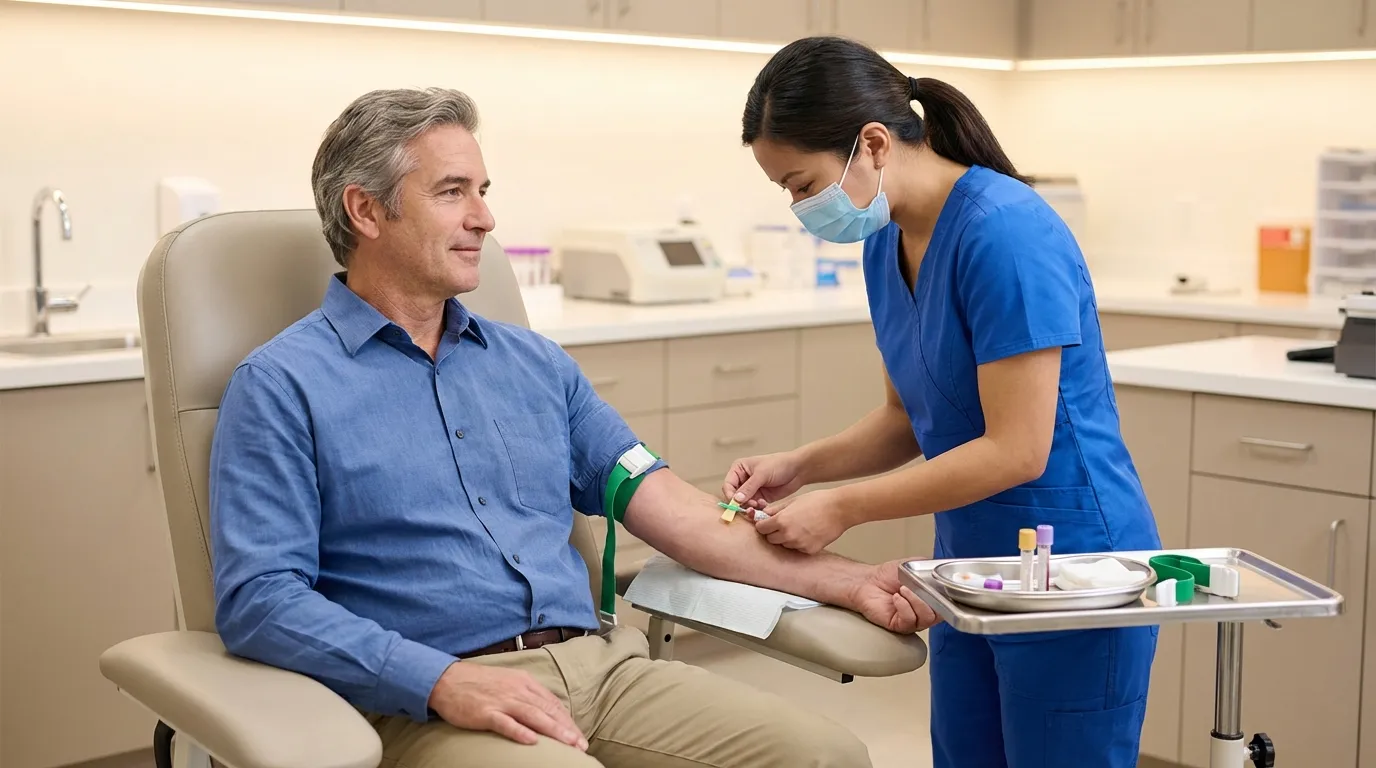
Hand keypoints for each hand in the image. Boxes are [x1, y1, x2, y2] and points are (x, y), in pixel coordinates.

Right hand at [428, 662, 587, 749]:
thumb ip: (527, 695)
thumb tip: (546, 710)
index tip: (579, 735)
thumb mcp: (508, 682)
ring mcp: (501, 700)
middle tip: (582, 745)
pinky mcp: (485, 712)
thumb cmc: (478, 683)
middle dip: (567, 729)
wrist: (447, 679)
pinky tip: (532, 741)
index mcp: (524, 682)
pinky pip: (505, 723)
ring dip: (553, 731)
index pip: (552, 703)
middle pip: (547, 710)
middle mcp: (517, 690)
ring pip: (533, 716)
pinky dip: (519, 731)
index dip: (567, 720)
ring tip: (568, 744)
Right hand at [722, 450, 806, 508]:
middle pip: (734, 496)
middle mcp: (742, 479)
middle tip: (751, 505)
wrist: (797, 470)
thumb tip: (736, 499)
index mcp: (739, 469)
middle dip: (741, 503)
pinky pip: (753, 507)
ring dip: (750, 506)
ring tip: (759, 504)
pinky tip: (764, 504)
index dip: (730, 495)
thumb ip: (748, 487)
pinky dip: (757, 508)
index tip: (736, 503)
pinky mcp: (759, 497)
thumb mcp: (762, 474)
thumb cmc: (779, 465)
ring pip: (743, 503)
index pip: (728, 485)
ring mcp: (751, 489)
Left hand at [753, 489, 850, 554]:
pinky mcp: (810, 550)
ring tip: (799, 527)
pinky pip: (798, 549)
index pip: (761, 528)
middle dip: (773, 532)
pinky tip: (808, 533)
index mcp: (781, 521)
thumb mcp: (793, 501)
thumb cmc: (818, 501)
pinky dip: (799, 543)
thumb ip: (775, 510)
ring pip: (784, 545)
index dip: (763, 524)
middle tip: (783, 524)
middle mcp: (788, 535)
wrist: (840, 509)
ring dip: (786, 538)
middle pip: (770, 539)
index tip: (767, 522)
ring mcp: (799, 544)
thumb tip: (763, 514)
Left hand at [849, 560, 941, 632]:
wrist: (869, 581)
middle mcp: (924, 612)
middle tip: (918, 586)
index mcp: (932, 599)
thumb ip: (931, 569)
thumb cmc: (890, 575)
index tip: (939, 586)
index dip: (947, 596)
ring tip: (903, 589)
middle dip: (930, 597)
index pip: (948, 604)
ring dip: (916, 600)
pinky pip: (909, 620)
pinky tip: (896, 597)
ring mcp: (913, 621)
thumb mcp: (915, 566)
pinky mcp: (900, 626)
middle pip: (940, 613)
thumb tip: (941, 569)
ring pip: (926, 617)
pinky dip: (904, 606)